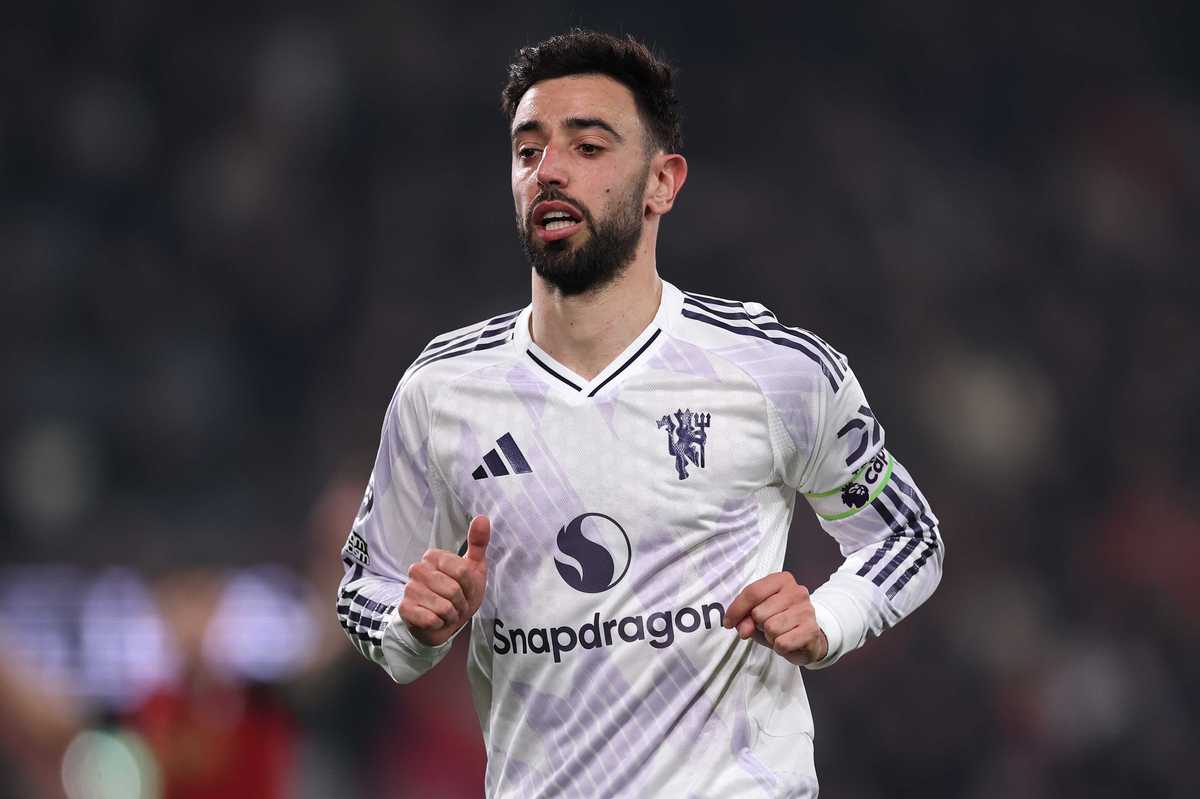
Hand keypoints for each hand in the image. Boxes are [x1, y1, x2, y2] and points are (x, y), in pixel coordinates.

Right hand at [398, 515, 489, 646]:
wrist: (443, 623)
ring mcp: (409, 589)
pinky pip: (431, 620)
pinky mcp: (404, 609)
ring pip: (443, 606)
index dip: (470, 586)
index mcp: (433, 556)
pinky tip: (435, 621)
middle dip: (461, 603)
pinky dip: (439, 624)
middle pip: (453, 589)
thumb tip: (482, 517)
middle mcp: (417, 569)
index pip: (462, 571)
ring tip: (447, 612)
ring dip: (451, 615)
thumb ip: (478, 543)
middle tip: (456, 604)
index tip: (465, 589)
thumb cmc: (460, 593)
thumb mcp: (474, 568)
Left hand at [722, 571, 827, 666]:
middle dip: (758, 624)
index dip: (736, 610)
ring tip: (779, 633)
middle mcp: (797, 591)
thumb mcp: (758, 616)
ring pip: (770, 628)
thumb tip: (743, 630)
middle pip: (759, 612)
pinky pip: (782, 643)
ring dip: (769, 636)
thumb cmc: (780, 621)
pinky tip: (787, 641)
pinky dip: (779, 647)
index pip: (753, 592)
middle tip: (767, 626)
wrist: (809, 638)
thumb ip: (745, 618)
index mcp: (782, 580)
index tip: (728, 623)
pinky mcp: (811, 630)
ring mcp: (807, 610)